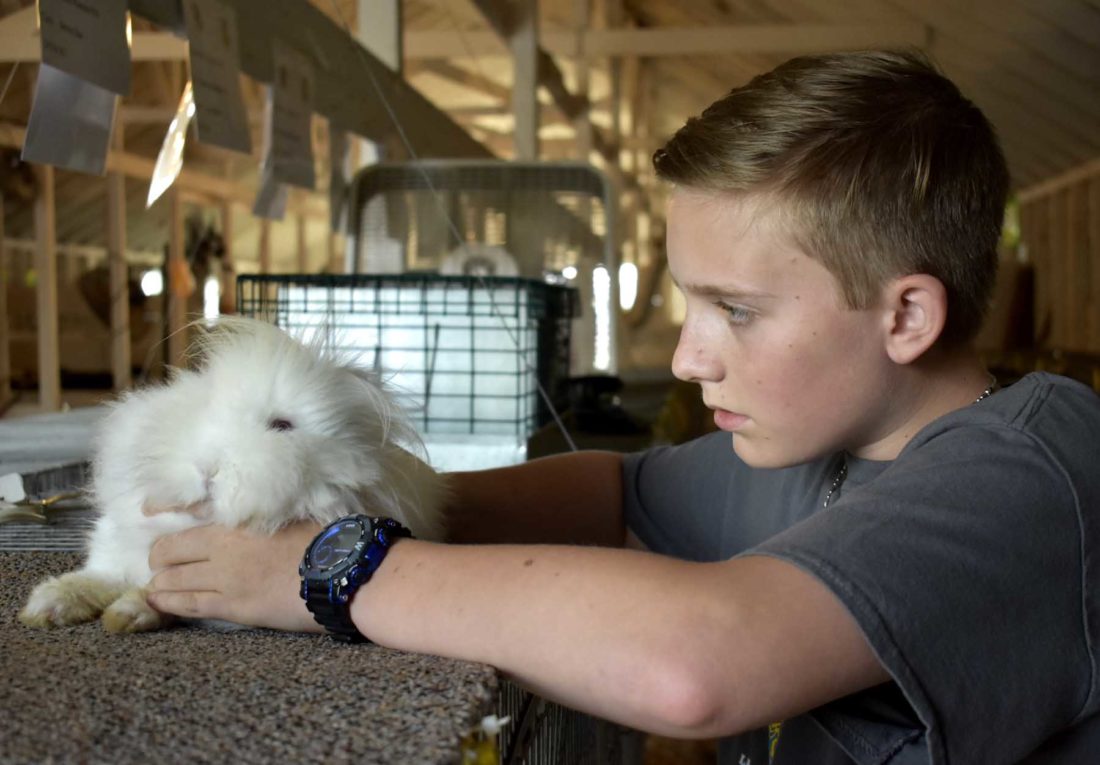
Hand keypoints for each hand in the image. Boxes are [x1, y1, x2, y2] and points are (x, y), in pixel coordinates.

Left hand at [147, 520, 323, 633]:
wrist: (342, 572)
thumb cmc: (326, 538)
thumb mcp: (292, 511)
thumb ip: (264, 509)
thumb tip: (249, 508)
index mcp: (240, 517)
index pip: (189, 508)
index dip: (163, 508)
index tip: (148, 511)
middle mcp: (224, 544)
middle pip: (171, 549)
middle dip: (160, 556)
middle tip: (162, 561)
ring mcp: (225, 577)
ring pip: (174, 579)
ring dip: (162, 581)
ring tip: (158, 584)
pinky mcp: (232, 606)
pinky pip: (188, 604)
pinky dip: (167, 602)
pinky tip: (157, 601)